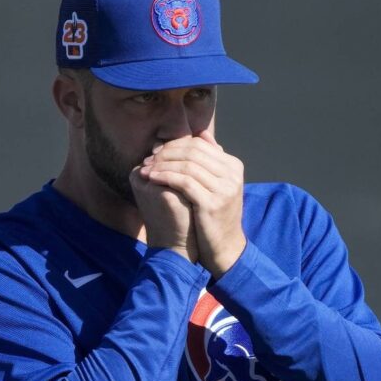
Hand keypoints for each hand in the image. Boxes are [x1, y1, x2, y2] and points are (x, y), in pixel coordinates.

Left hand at [137, 130, 245, 277]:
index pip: (200, 144)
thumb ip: (211, 160)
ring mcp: (223, 189)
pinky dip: (165, 177)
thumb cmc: (215, 215)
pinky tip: (151, 178)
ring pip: (187, 165)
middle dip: (167, 153)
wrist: (224, 246)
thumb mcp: (218, 185)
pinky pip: (183, 182)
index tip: (157, 151)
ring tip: (146, 168)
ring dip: (162, 165)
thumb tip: (201, 133)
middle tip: (149, 158)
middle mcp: (232, 174)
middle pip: (192, 152)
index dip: (175, 145)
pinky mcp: (211, 203)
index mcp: (234, 166)